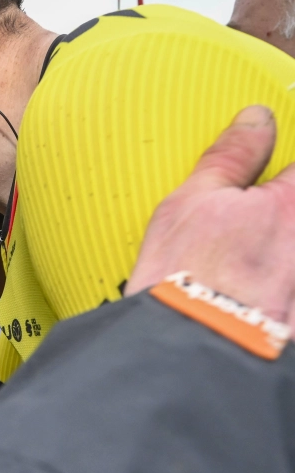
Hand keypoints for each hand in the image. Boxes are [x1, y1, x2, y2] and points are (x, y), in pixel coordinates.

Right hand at [125, 105, 294, 323]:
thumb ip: (232, 155)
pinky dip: (279, 285)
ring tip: (238, 259)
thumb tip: (256, 120)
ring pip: (288, 249)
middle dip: (274, 212)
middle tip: (243, 230)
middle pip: (292, 211)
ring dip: (274, 252)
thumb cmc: (187, 281)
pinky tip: (254, 293)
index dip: (280, 168)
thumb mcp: (193, 202)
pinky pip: (289, 289)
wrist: (191, 353)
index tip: (264, 179)